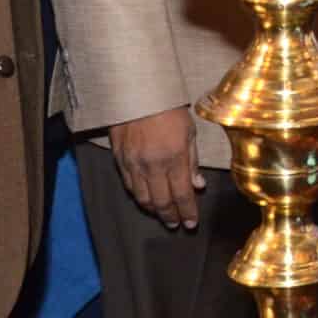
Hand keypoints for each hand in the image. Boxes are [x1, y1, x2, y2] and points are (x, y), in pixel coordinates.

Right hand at [110, 105, 205, 231]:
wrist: (136, 92)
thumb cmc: (169, 108)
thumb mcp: (190, 131)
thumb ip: (193, 161)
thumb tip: (198, 185)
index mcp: (174, 157)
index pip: (182, 195)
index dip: (187, 212)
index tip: (191, 223)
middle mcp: (152, 165)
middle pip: (161, 202)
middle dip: (170, 216)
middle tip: (177, 224)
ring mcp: (133, 164)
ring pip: (142, 198)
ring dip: (154, 210)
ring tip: (163, 215)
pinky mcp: (119, 160)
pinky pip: (129, 186)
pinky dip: (139, 197)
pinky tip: (146, 200)